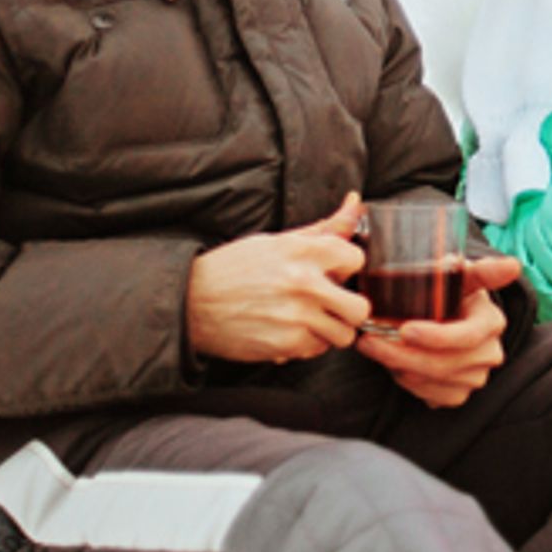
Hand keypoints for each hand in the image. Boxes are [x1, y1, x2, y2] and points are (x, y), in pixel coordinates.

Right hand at [185, 197, 372, 362]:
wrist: (191, 302)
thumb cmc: (233, 268)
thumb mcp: (276, 241)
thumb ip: (323, 228)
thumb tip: (355, 202)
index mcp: (303, 251)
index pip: (357, 259)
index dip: (347, 267)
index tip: (334, 272)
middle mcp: (304, 283)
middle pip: (360, 308)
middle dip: (349, 307)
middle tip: (332, 304)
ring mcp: (296, 317)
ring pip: (344, 335)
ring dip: (331, 329)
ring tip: (310, 319)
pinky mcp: (285, 345)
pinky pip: (318, 350)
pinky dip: (309, 343)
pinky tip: (290, 330)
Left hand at [357, 254, 522, 408]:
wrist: (444, 317)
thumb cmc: (449, 293)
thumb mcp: (461, 276)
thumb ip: (483, 271)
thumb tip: (513, 266)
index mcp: (492, 322)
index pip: (467, 336)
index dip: (436, 337)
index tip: (405, 329)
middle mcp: (490, 353)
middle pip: (445, 363)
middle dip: (402, 353)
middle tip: (369, 340)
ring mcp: (476, 377)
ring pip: (433, 381)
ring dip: (400, 366)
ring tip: (376, 347)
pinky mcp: (460, 394)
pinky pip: (431, 396)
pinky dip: (408, 382)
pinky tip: (395, 364)